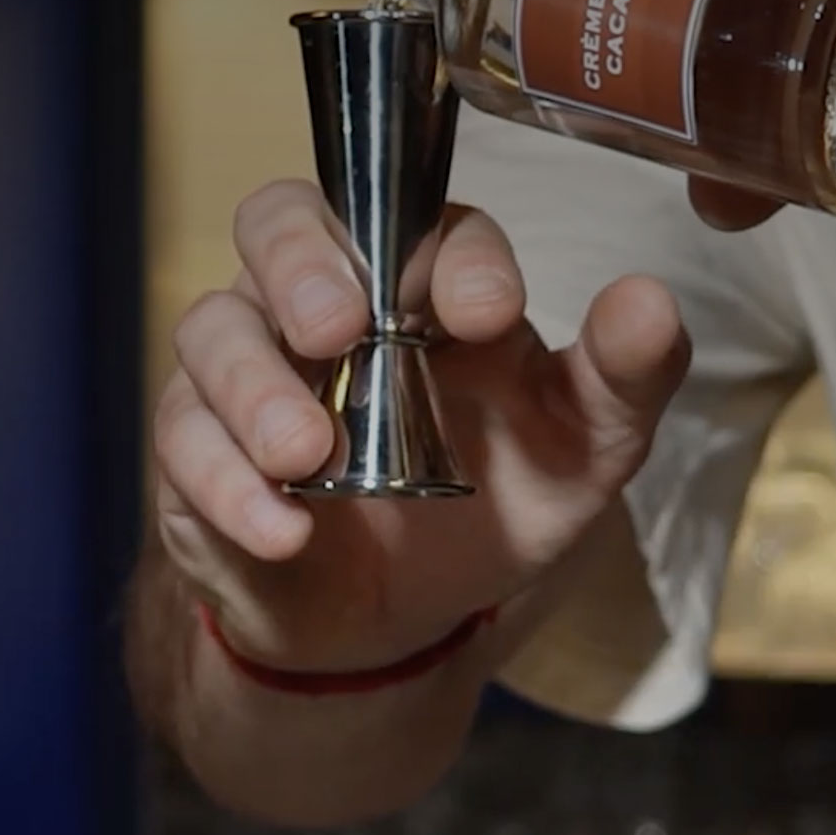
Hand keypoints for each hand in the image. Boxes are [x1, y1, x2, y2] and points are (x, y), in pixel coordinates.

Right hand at [151, 181, 687, 671]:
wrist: (410, 614)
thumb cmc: (499, 494)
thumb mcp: (584, 446)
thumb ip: (625, 374)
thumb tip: (651, 301)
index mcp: (429, 278)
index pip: (425, 220)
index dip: (453, 255)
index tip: (488, 314)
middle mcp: (330, 299)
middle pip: (280, 220)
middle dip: (304, 266)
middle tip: (343, 328)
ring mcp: (253, 368)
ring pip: (214, 327)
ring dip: (257, 388)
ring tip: (307, 453)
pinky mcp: (197, 448)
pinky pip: (184, 442)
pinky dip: (228, 486)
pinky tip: (285, 531)